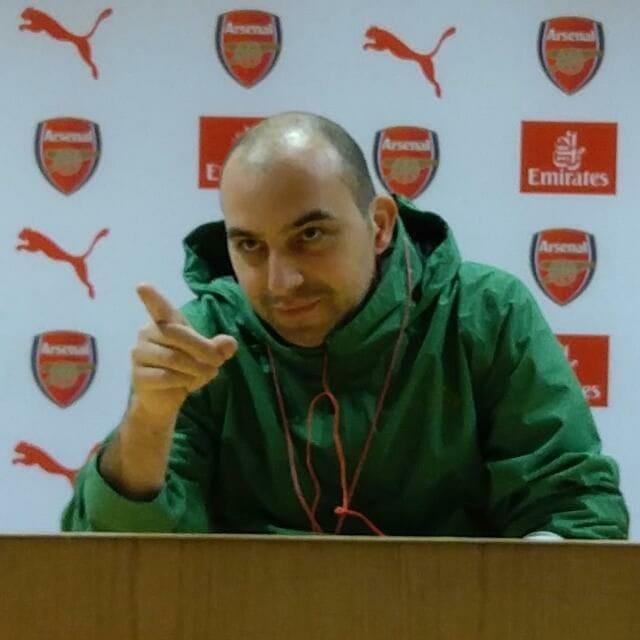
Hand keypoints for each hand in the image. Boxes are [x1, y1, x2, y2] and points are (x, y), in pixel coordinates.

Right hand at [130, 283, 236, 419]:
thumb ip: (218, 348)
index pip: (158, 309)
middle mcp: (147, 334)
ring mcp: (139, 355)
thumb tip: (230, 343)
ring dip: (195, 368)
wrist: (165, 398)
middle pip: (175, 335)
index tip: (142, 286)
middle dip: (202, 348)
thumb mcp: (206, 357)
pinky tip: (185, 385)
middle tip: (218, 362)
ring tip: (206, 373)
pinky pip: (165, 376)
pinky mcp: (137, 376)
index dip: (152, 298)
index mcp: (164, 323)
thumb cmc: (185, 370)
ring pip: (172, 358)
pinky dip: (182, 382)